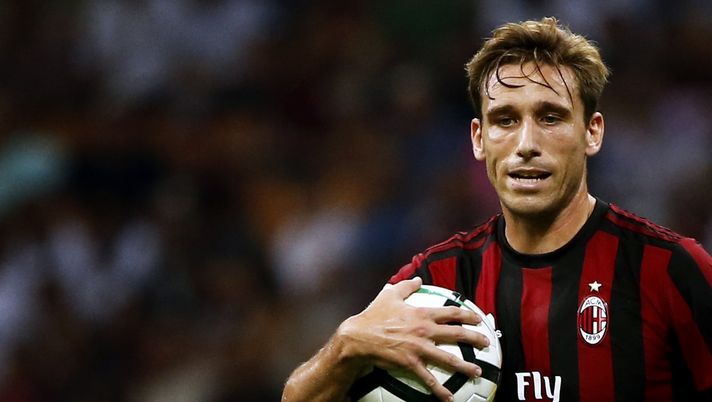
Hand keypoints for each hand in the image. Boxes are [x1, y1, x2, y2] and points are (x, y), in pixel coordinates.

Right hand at [334, 277, 488, 401]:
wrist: (358, 337)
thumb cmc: (373, 316)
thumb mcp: (389, 295)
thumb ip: (406, 286)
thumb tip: (418, 280)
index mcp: (421, 313)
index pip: (450, 312)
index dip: (467, 315)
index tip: (478, 319)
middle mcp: (424, 330)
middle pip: (456, 334)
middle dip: (474, 338)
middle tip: (487, 342)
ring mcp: (419, 348)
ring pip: (448, 358)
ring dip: (465, 366)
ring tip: (477, 371)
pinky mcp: (410, 363)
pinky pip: (428, 378)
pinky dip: (440, 390)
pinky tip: (450, 398)